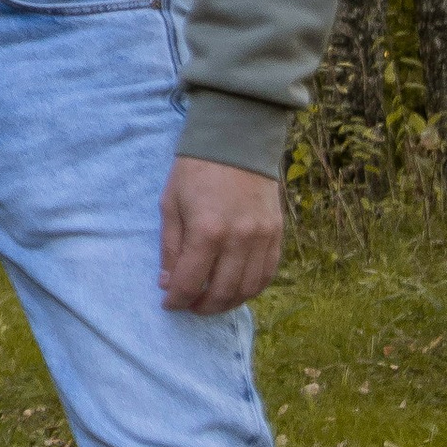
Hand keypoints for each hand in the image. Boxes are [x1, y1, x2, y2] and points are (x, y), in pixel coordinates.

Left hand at [158, 158, 282, 316]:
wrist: (236, 139)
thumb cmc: (195, 169)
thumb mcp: (170, 204)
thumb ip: (170, 247)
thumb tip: (168, 284)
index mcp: (207, 231)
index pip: (192, 283)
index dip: (177, 300)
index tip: (169, 304)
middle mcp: (239, 239)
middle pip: (222, 292)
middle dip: (202, 307)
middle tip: (189, 306)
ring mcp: (262, 237)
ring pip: (248, 289)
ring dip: (228, 302)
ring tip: (211, 301)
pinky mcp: (277, 233)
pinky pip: (267, 274)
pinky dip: (251, 288)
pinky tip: (236, 288)